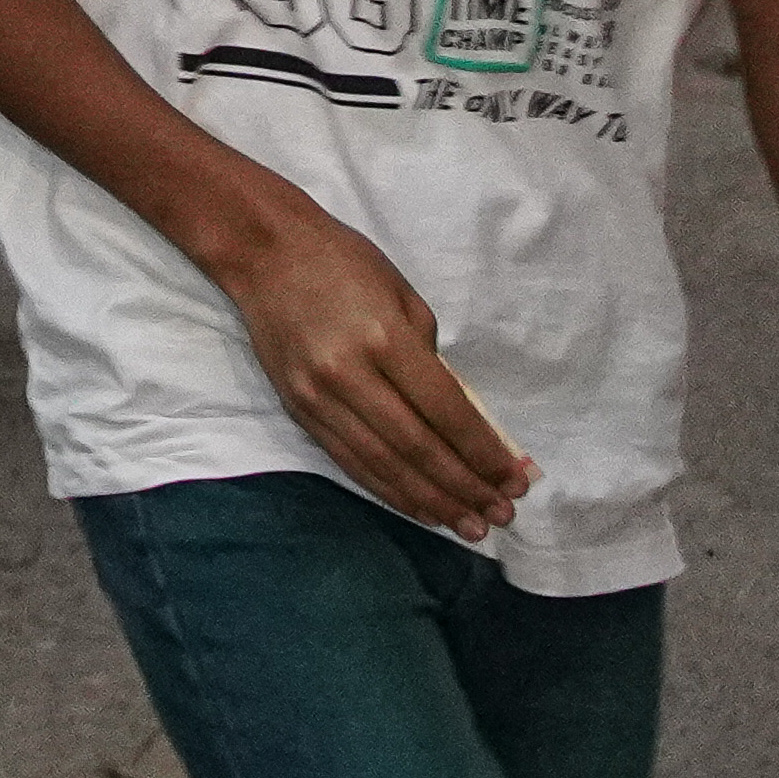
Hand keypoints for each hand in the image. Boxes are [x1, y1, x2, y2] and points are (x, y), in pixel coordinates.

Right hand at [188, 191, 527, 538]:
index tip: (515, 479)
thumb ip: (430, 359)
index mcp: (384, 337)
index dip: (483, 452)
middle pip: (417, 447)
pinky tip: (420, 508)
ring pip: (384, 465)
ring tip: (469, 527)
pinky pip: (350, 461)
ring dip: (432, 501)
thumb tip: (460, 420)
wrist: (263, 251)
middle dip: (465, 487)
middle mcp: (349, 375)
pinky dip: (388, 490)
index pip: (445, 411)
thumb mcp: (403, 295)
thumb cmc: (344, 262)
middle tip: (502, 516)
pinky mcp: (299, 411)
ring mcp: (318, 398)